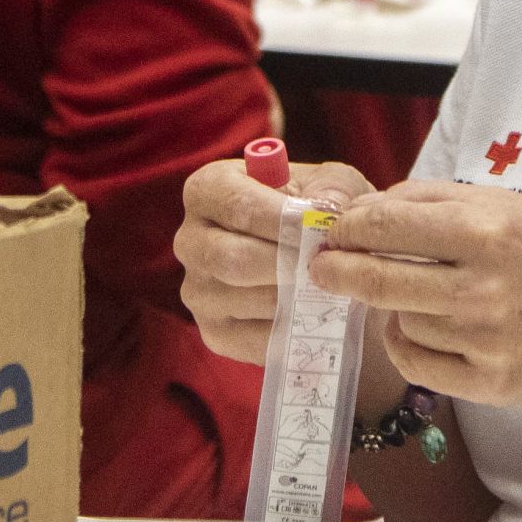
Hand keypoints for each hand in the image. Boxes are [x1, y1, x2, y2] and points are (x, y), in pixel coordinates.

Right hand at [175, 155, 373, 363]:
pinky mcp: (215, 332)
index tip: (318, 226)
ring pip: (249, 299)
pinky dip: (294, 327)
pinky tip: (317, 311)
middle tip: (327, 262)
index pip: (238, 206)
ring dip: (296, 295)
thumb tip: (326, 209)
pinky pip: (256, 338)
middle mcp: (190, 241)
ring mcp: (198, 291)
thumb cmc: (318, 210)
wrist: (319, 258)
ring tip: (330, 284)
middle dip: (288, 262)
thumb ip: (332, 188)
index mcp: (208, 190)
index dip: (282, 218)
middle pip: (235, 259)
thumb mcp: (331, 183)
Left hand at [306, 179, 521, 408]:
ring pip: (397, 318)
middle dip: (336, 268)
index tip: (331, 226)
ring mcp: (484, 339)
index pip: (385, 224)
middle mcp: (481, 285)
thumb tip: (375, 207)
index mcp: (490, 229)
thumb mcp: (520, 207)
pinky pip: (418, 361)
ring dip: (392, 303)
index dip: (347, 225)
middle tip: (322, 265)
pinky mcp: (490, 383)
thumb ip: (445, 202)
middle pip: (374, 277)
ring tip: (413, 291)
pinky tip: (421, 327)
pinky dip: (407, 342)